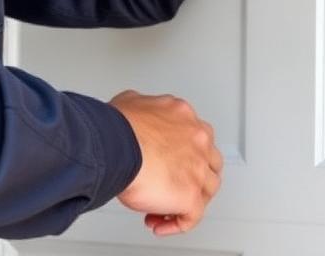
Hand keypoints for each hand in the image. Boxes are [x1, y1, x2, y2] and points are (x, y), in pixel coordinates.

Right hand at [110, 90, 221, 236]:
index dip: (182, 152)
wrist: (115, 145)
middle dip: (192, 176)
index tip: (167, 161)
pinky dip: (176, 223)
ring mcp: (198, 168)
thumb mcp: (130, 100)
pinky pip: (191, 217)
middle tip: (171, 185)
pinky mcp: (191, 195)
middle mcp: (197, 139)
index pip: (195, 136)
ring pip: (206, 190)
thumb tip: (137, 113)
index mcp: (183, 114)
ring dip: (186, 200)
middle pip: (209, 162)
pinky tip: (158, 223)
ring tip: (163, 208)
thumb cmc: (118, 127)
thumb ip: (143, 107)